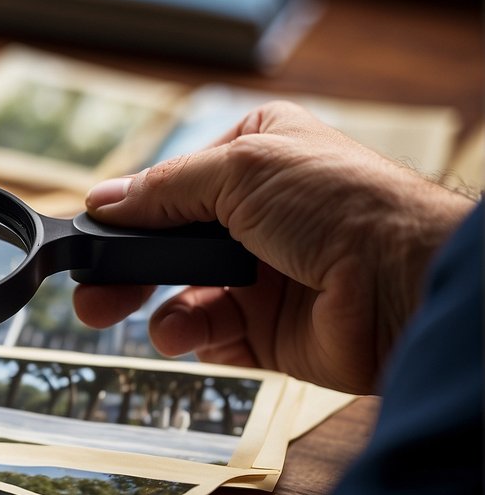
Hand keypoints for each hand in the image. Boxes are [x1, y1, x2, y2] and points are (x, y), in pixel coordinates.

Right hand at [73, 100, 474, 394]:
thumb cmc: (342, 205)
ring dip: (160, 310)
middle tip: (90, 294)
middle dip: (126, 272)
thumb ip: (163, 188)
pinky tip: (189, 336)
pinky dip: (195, 338)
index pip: (172, 183)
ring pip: (183, 295)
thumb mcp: (240, 169)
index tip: (92, 232)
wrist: (405, 282)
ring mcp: (264, 273)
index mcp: (255, 155)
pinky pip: (212, 336)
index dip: (132, 211)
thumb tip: (104, 201)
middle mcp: (257, 213)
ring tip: (144, 322)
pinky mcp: (272, 329)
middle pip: (168, 245)